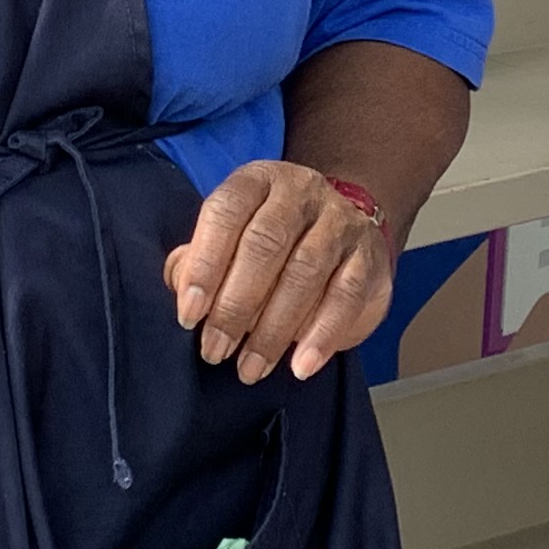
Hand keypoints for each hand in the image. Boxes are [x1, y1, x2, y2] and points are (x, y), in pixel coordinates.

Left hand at [167, 161, 391, 383]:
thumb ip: (200, 258)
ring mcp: (340, 222)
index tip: (189, 314)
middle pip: (266, 243)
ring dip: (274, 329)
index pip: (226, 212)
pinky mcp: (369, 256)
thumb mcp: (232, 237)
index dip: (205, 263)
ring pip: (305, 272)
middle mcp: (301, 192)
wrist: (346, 227)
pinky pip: (346, 295)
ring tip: (251, 367)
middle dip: (235, 304)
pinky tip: (301, 364)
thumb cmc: (274, 240)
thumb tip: (179, 286)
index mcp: (258, 181)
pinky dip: (323, 334)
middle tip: (215, 349)